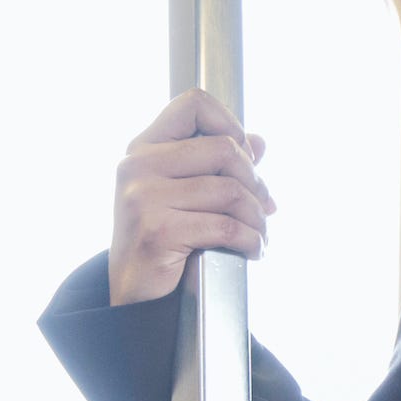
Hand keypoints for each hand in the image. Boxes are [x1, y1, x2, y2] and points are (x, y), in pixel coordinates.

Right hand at [108, 87, 276, 305]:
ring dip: (257, 217)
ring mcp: (143, 197)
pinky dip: (251, 240)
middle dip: (255, 181)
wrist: (136, 296)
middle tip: (264, 206)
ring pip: (230, 191)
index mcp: (144, 148)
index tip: (243, 155)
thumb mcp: (187, 194)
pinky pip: (226, 225)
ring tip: (260, 233)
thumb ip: (219, 165)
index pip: (193, 104)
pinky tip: (253, 249)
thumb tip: (258, 141)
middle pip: (223, 149)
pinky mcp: (156, 230)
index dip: (229, 123)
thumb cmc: (165, 240)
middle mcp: (137, 166)